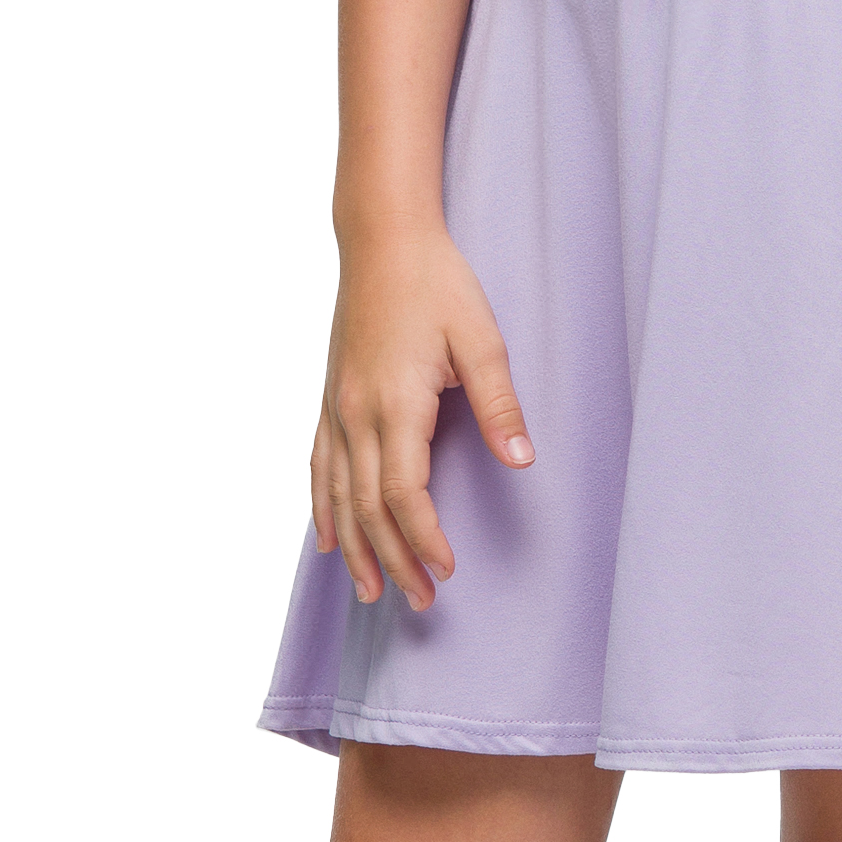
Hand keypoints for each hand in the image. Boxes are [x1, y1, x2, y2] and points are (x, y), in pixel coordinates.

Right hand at [313, 225, 531, 607]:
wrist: (381, 240)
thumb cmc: (436, 283)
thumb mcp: (480, 339)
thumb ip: (499, 403)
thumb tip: (522, 459)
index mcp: (395, 404)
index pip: (405, 493)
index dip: (423, 538)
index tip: (447, 570)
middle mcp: (356, 415)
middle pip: (369, 508)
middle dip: (393, 560)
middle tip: (421, 602)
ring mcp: (336, 409)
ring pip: (338, 496)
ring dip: (355, 549)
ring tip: (370, 592)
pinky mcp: (329, 400)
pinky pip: (318, 467)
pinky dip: (322, 509)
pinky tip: (327, 540)